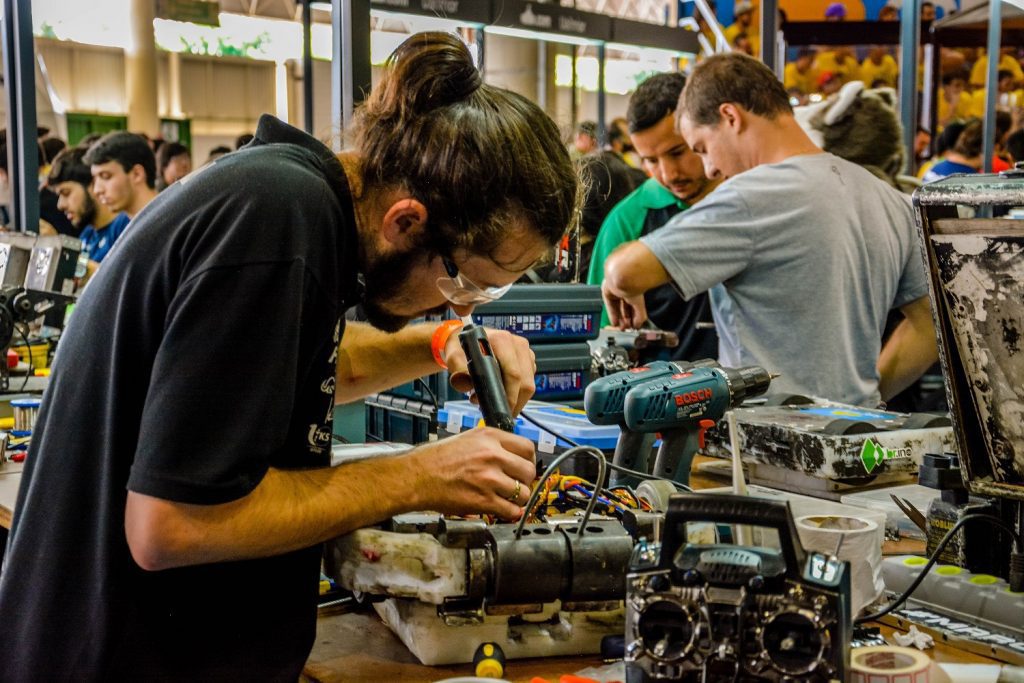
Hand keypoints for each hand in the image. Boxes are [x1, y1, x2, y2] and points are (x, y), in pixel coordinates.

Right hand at [406, 427, 535, 519]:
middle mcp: (493, 456)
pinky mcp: (484, 501)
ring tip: (508, 498)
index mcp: (490, 437)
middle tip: (517, 484)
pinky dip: (510, 513)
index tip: (525, 467)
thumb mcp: (468, 439)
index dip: (529, 460)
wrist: (417, 477)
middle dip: (525, 480)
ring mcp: (490, 479)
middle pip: (529, 471)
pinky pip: (511, 510)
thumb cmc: (436, 459)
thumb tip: (511, 456)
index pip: (527, 447)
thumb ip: (492, 445)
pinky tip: (504, 510)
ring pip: (523, 493)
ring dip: (518, 498)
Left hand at [443, 327, 535, 414]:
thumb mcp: (454, 356)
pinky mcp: (528, 360)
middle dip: (512, 401)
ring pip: (529, 385)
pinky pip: (529, 383)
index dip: (508, 396)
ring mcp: (525, 352)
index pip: (513, 374)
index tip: (499, 409)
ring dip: (515, 399)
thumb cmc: (463, 348)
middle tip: (496, 410)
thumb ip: (457, 369)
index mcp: (501, 340)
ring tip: (496, 402)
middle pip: (525, 382)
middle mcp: (517, 344)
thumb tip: (464, 382)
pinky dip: (517, 393)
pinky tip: (502, 394)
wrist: (467, 340)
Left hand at [602, 282, 648, 329]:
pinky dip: (612, 315)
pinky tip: (615, 323)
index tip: (634, 326)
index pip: (635, 308)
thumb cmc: (633, 284)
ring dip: (620, 319)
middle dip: (627, 320)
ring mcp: (616, 292)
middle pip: (625, 309)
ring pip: (617, 309)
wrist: (622, 277)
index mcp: (636, 293)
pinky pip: (609, 306)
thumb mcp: (640, 304)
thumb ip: (640, 316)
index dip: (634, 318)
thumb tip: (637, 325)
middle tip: (627, 328)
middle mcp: (626, 292)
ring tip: (621, 327)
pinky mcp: (607, 292)